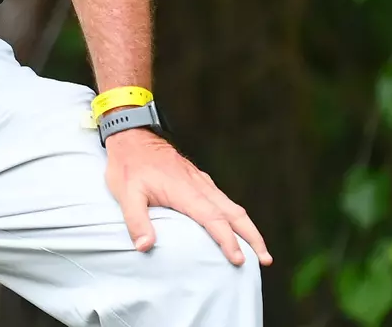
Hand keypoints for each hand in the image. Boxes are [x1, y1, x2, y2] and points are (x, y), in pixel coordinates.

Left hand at [103, 128, 270, 267]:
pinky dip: (236, 216)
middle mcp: (199, 186)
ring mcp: (201, 181)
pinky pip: (224, 200)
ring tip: (259, 250)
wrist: (132, 133)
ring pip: (232, 206)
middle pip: (234, 213)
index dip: (227, 240)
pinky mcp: (198, 179)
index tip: (239, 259)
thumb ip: (136, 221)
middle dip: (252, 237)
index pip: (213, 219)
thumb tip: (144, 247)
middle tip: (266, 259)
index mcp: (185, 191)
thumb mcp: (125, 193)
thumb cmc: (128, 164)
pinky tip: (237, 226)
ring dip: (248, 228)